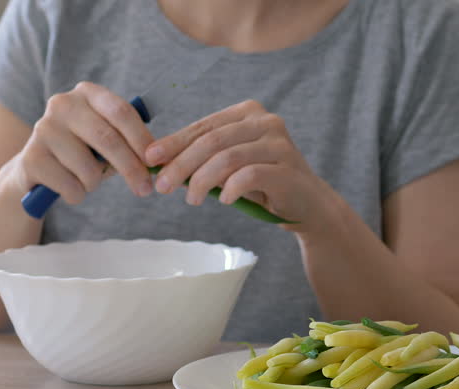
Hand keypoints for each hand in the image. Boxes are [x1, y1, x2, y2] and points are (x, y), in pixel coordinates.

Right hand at [8, 82, 154, 204]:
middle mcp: (63, 104)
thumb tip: (162, 163)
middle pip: (108, 138)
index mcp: (88, 94)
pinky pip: (70, 186)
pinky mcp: (30, 157)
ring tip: (87, 181)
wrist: (37, 169)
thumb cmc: (83, 153)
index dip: (142, 139)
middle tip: (145, 190)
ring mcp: (43, 128)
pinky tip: (68, 188)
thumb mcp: (108, 141)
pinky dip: (77, 195)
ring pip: (88, 168)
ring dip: (95, 184)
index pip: (122, 112)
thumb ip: (132, 145)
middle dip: (131, 168)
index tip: (157, 163)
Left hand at [144, 99, 341, 233]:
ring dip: (201, 180)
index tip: (150, 159)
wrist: (307, 206)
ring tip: (190, 199)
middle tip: (162, 185)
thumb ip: (203, 158)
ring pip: (227, 157)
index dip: (174, 142)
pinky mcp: (287, 169)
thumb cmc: (263, 185)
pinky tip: (222, 200)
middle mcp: (266, 122)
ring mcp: (279, 144)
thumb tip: (158, 161)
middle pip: (212, 140)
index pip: (204, 126)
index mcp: (249, 113)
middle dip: (181, 163)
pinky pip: (248, 176)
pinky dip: (229, 189)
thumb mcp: (230, 165)